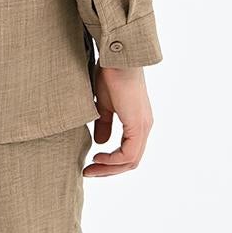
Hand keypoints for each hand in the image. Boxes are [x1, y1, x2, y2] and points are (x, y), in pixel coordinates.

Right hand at [85, 63, 152, 177]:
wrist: (116, 59)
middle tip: (88, 172)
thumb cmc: (109, 75)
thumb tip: (101, 142)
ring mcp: (143, 126)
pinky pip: (128, 153)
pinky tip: (97, 156)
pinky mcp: (138, 124)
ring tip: (90, 168)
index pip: (128, 152)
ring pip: (131, 160)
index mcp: (137, 122)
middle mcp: (144, 126)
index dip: (110, 163)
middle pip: (131, 161)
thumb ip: (104, 124)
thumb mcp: (104, 105)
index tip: (90, 164)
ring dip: (109, 168)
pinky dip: (113, 160)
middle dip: (108, 170)